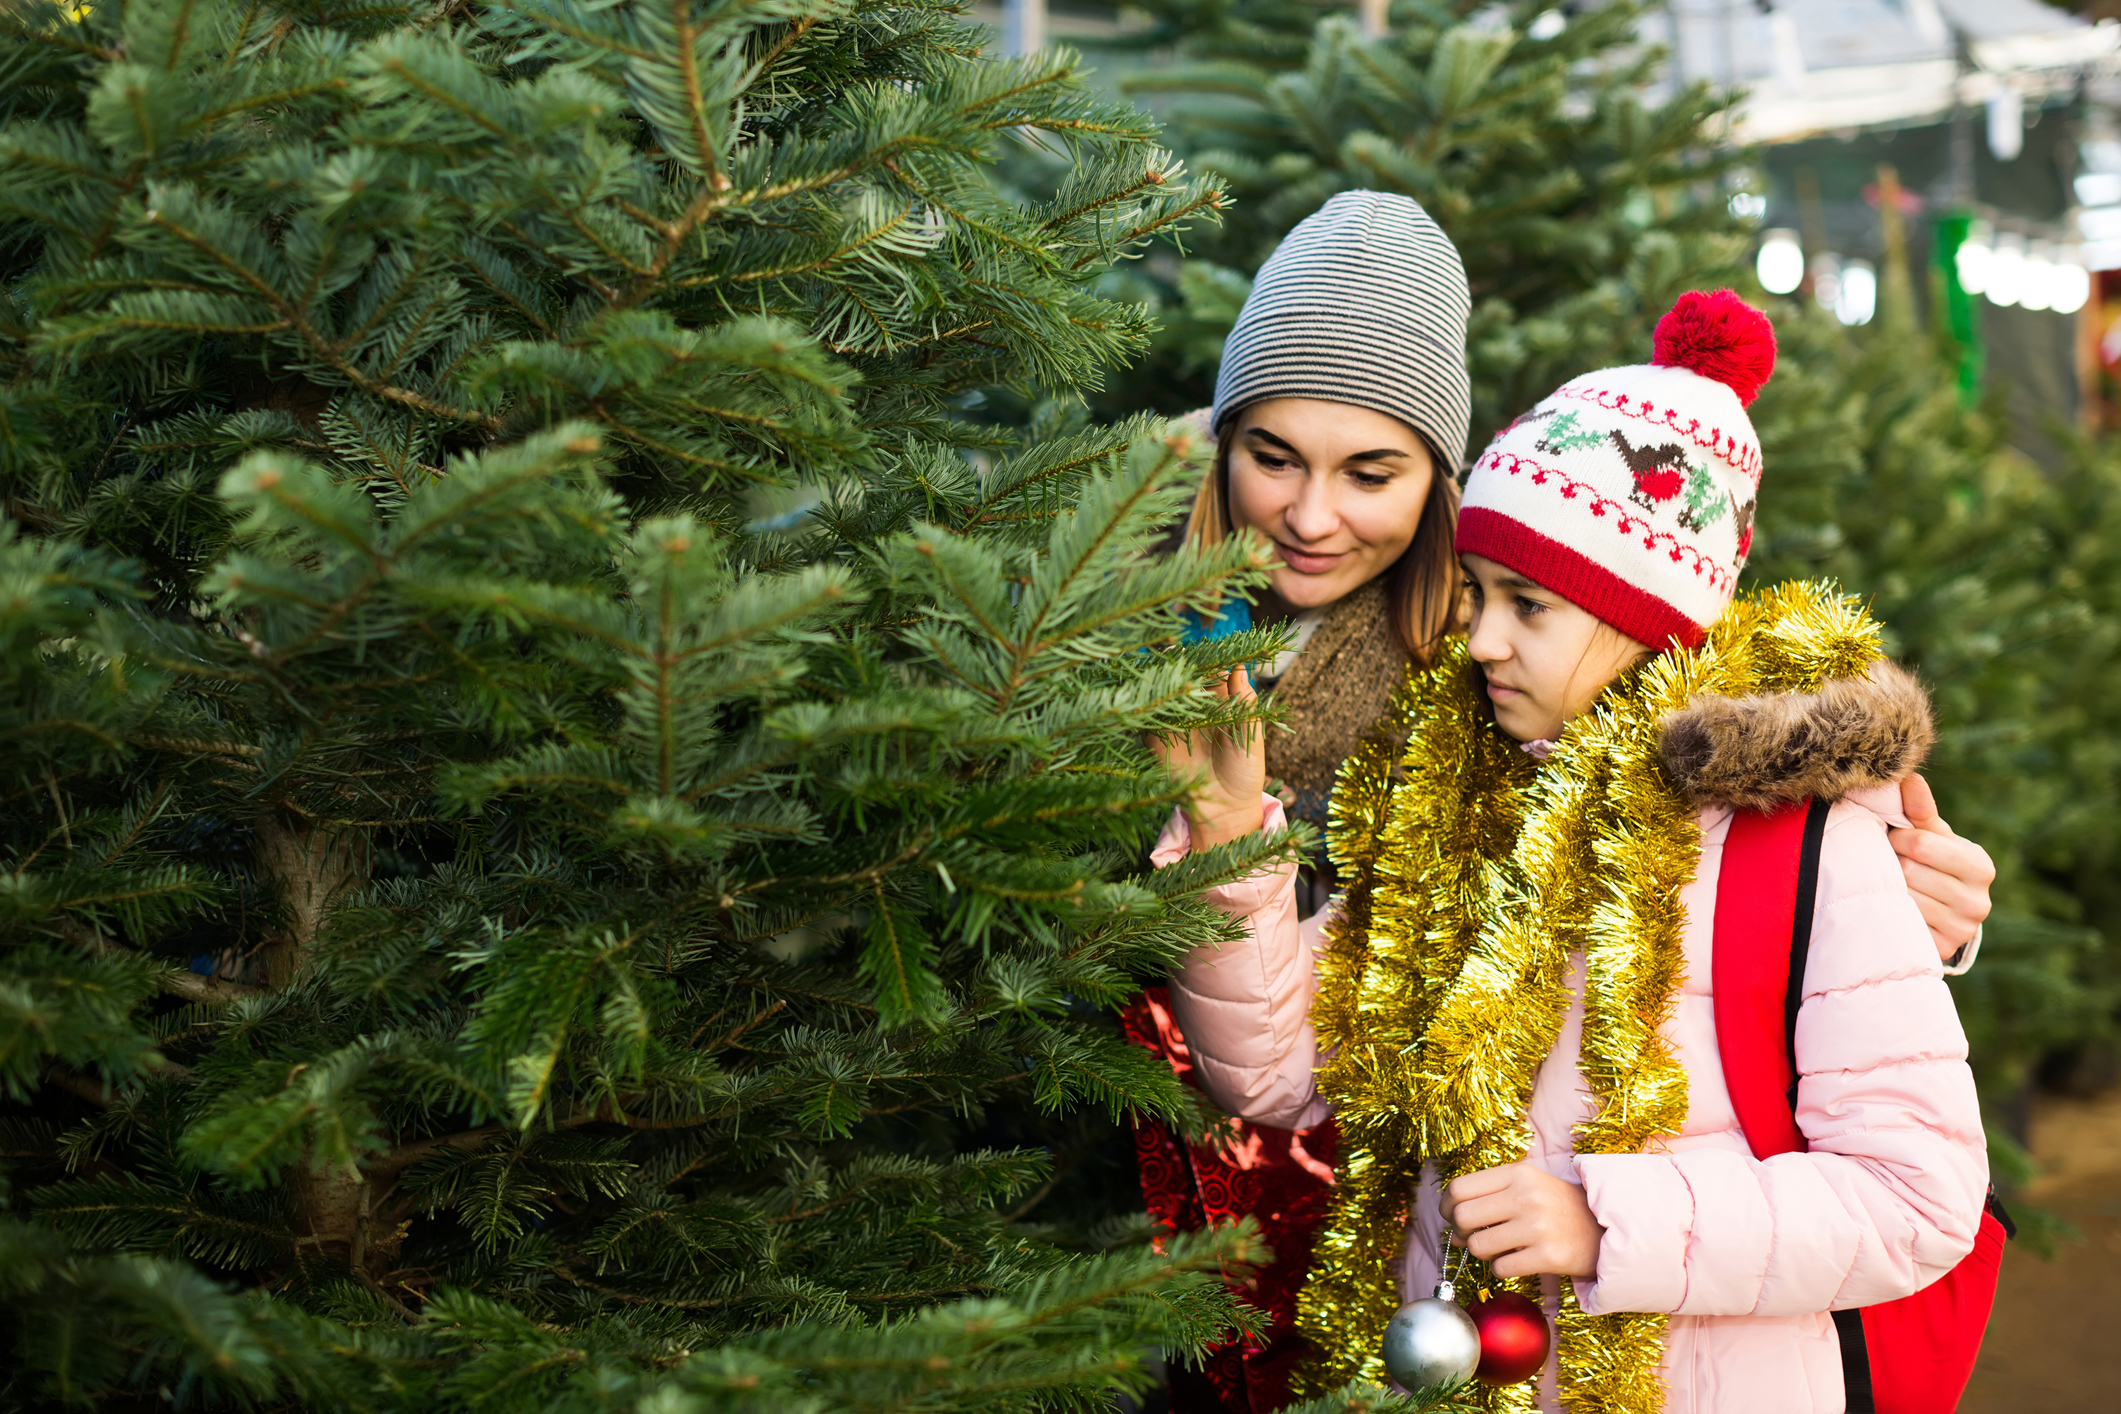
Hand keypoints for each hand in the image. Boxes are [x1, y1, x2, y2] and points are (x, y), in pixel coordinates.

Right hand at [1149, 667, 1265, 848]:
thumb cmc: (1244, 774)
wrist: (1225, 810)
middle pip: (1186, 679)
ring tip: (1159, 663)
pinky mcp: (1156, 740)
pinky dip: (1145, 703)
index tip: (1208, 648)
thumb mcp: (1251, 737)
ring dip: (1161, 679)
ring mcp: (1176, 723)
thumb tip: (1240, 667)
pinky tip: (1147, 693)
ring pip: (1166, 694)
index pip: (1213, 673)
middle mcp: (1197, 710)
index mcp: (1222, 704)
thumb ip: (1245, 704)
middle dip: (1181, 663)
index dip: (1210, 659)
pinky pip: (1147, 718)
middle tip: (1176, 649)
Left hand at [1440, 1163, 1602, 1279]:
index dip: (1447, 1206)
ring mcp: (1537, 1227)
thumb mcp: (1528, 1185)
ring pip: (1478, 1246)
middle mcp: (1526, 1196)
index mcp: (1518, 1174)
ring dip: (1482, 1253)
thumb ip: (1490, 1195)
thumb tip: (1451, 1225)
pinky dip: (1502, 1269)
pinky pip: (1501, 1269)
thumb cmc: (1558, 1207)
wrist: (1607, 1229)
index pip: (1460, 1188)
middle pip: (1462, 1216)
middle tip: (1470, 1237)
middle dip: (1459, 1231)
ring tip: (1498, 1250)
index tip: (1451, 1216)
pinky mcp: (1548, 1256)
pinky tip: (1517, 1261)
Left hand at [1891, 774, 1993, 961]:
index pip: (1920, 843)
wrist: (1944, 911)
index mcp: (1980, 866)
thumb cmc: (1935, 863)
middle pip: (1908, 871)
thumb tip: (1910, 778)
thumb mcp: (1932, 836)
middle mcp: (1979, 902)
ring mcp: (1961, 930)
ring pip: (1902, 898)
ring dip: (1888, 887)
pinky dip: (1891, 911)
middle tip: (1892, 863)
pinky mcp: (1941, 949)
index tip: (1894, 839)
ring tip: (1893, 882)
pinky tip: (1894, 905)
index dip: (1898, 838)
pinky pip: (1900, 923)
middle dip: (1892, 863)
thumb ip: (1920, 810)